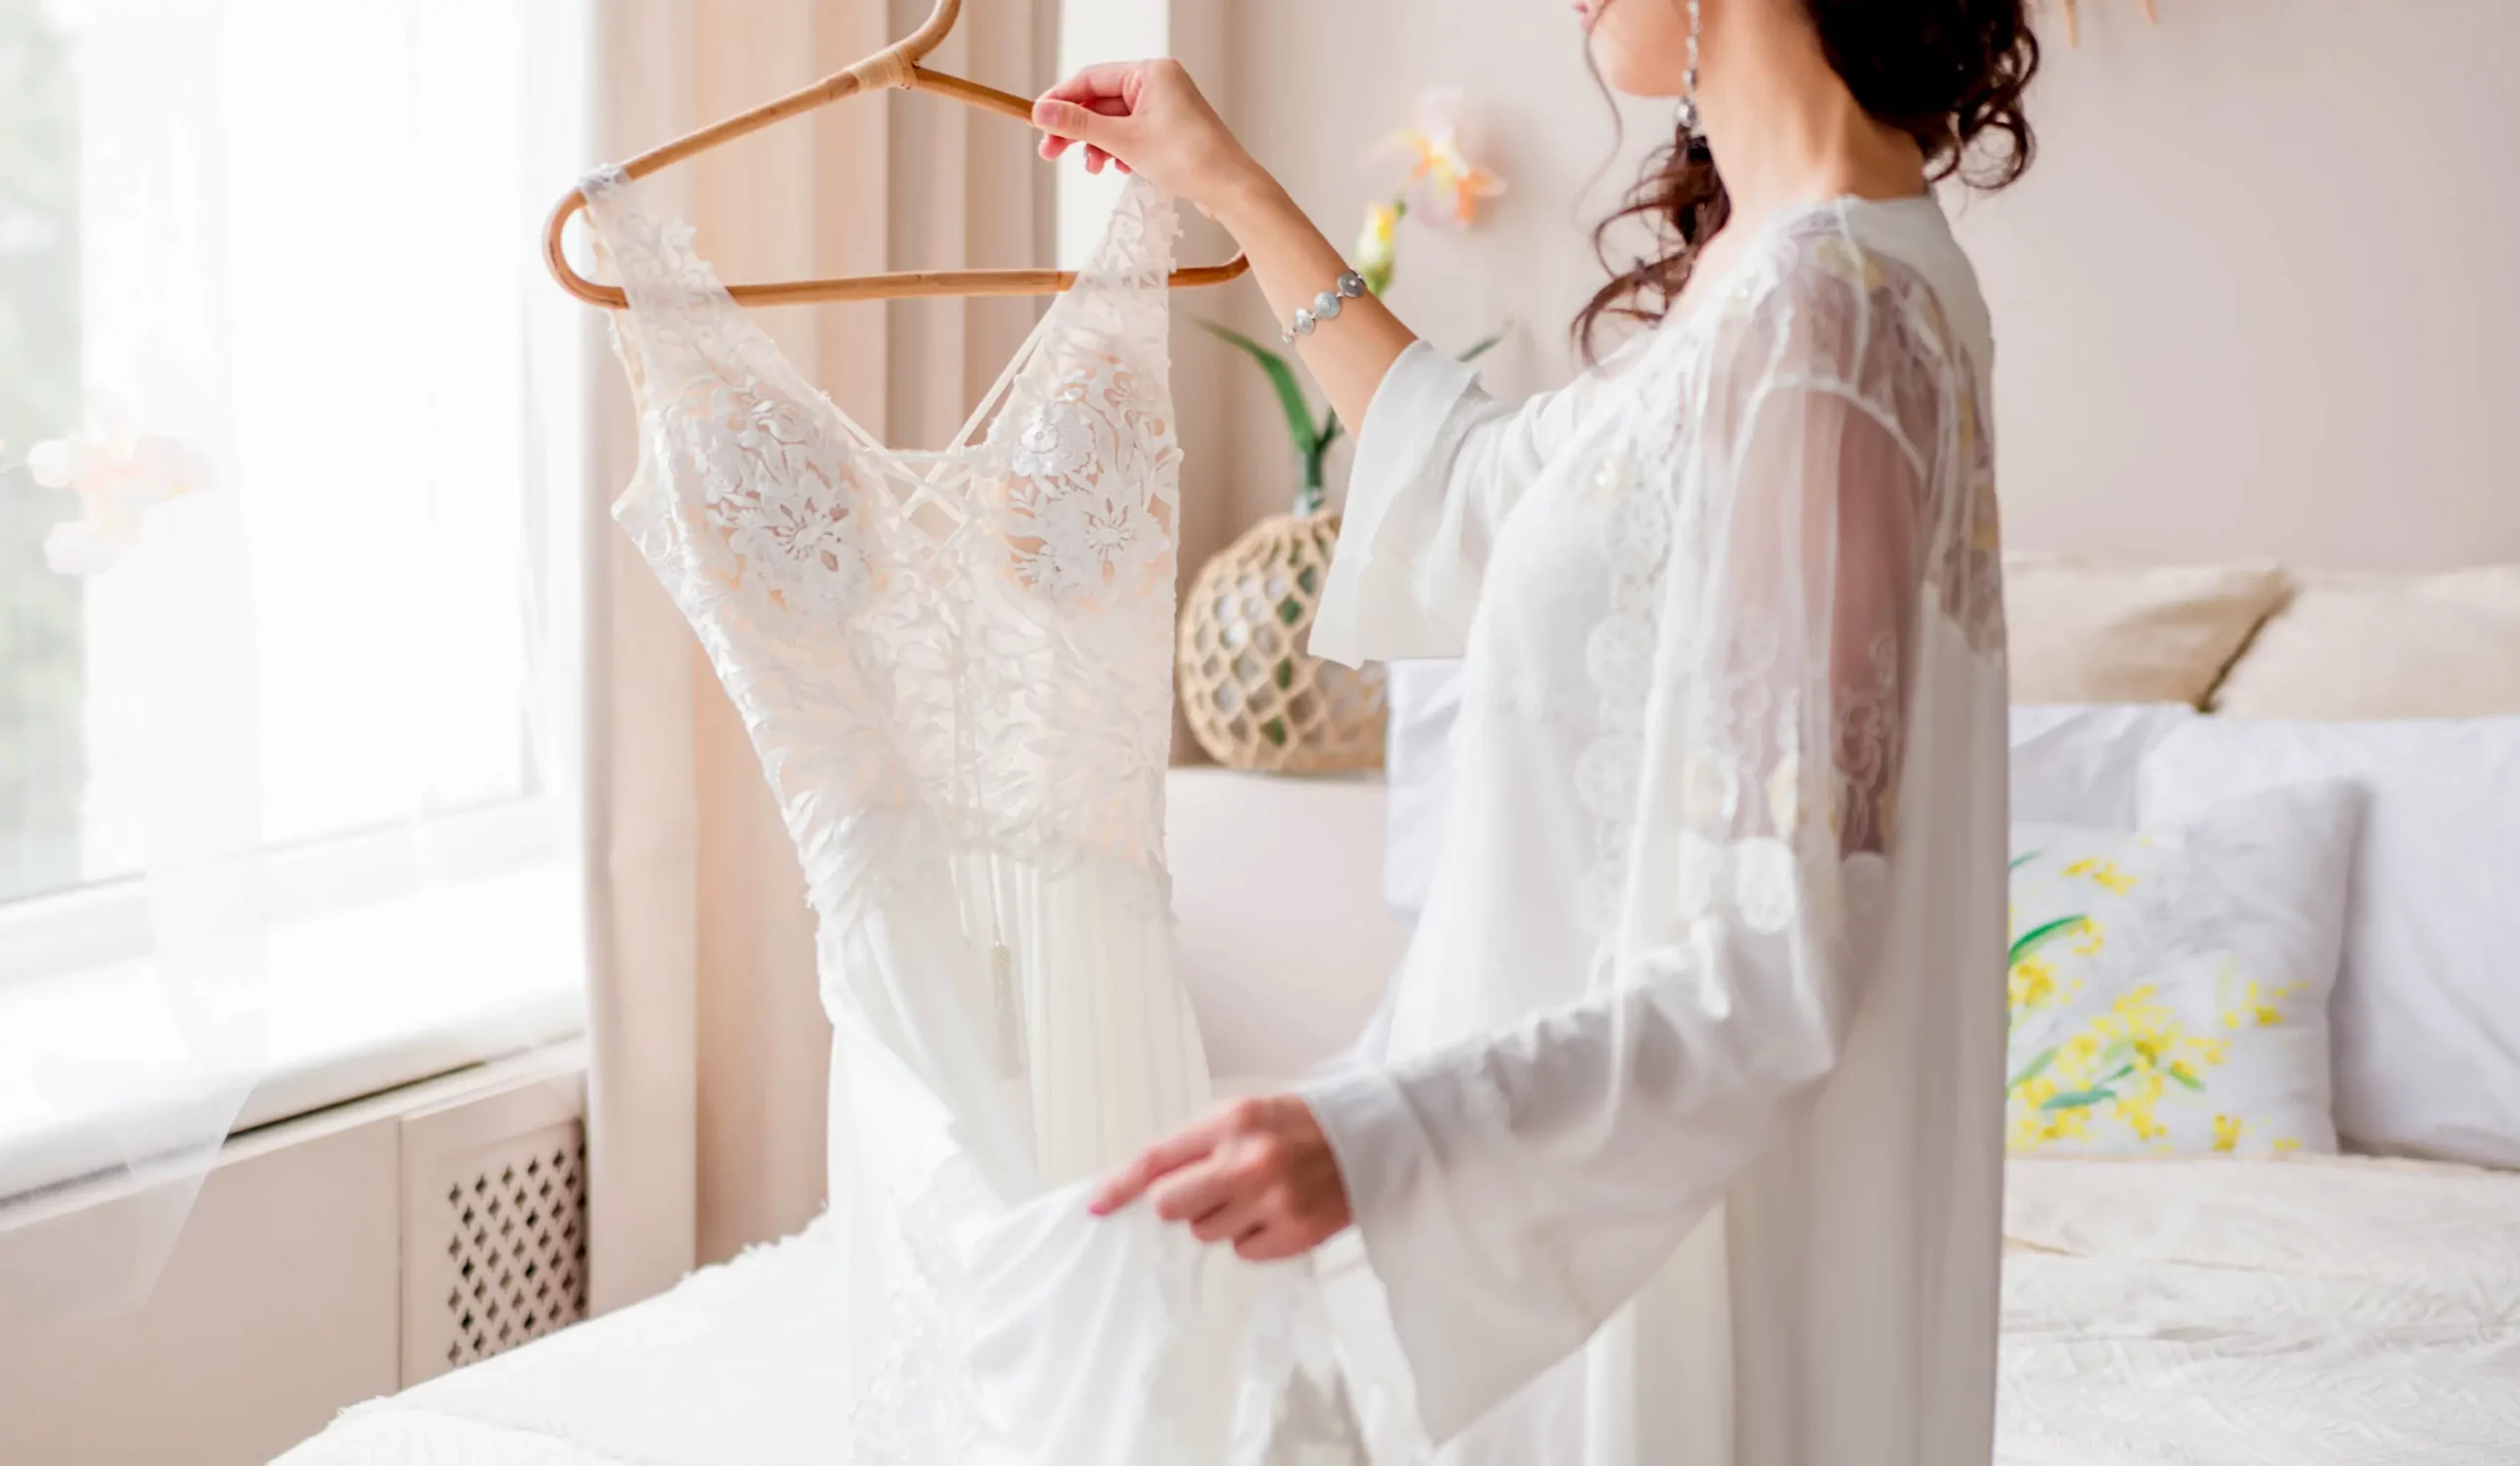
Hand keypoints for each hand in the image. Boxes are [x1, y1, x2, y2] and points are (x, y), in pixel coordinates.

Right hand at [1032, 60, 1267, 219]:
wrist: (1231, 190)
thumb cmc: (1189, 159)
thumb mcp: (1124, 141)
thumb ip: (1080, 125)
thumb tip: (1042, 112)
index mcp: (1151, 73)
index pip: (1091, 78)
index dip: (1061, 100)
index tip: (1038, 122)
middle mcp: (1159, 83)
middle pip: (1101, 100)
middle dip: (1077, 129)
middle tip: (1051, 152)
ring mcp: (1166, 106)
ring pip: (1114, 120)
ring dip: (1097, 144)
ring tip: (1092, 169)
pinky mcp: (1170, 129)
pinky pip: (1131, 133)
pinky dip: (1118, 150)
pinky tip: (1116, 168)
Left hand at [1088, 1094, 1351, 1260]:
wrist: (1371, 1138)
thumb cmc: (1300, 1126)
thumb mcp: (1245, 1115)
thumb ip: (1198, 1146)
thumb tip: (1148, 1187)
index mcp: (1231, 1123)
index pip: (1157, 1159)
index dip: (1119, 1185)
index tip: (1097, 1205)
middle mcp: (1248, 1162)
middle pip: (1171, 1206)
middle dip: (1181, 1203)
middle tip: (1211, 1189)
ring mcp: (1272, 1202)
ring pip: (1206, 1232)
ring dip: (1221, 1219)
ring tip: (1256, 1194)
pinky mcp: (1294, 1234)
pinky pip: (1243, 1251)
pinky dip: (1253, 1237)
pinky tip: (1277, 1212)